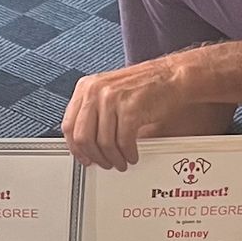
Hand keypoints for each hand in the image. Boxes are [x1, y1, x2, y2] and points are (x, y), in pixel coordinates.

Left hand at [62, 54, 191, 169]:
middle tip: (104, 163)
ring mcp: (112, 98)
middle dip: (95, 156)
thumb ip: (94, 114)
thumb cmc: (144, 86)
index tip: (83, 158)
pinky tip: (132, 155)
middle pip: (83, 137)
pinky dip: (128, 154)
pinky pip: (123, 141)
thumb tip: (86, 145)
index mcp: (86, 87)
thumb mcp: (110, 94)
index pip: (69, 125)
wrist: (172, 76)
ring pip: (104, 143)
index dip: (75, 148)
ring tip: (121, 162)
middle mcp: (96, 91)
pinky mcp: (131, 108)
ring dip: (113, 159)